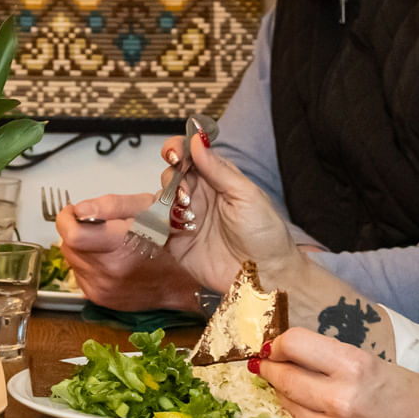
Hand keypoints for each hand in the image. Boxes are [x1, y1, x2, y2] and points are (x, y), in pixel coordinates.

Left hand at [54, 194, 201, 311]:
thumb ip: (110, 205)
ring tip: (104, 242)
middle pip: (68, 245)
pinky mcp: (100, 298)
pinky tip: (108, 259)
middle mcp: (108, 273)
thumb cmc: (170, 242)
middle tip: (95, 224)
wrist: (183, 282)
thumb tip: (80, 210)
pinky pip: (79, 275)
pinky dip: (87, 264)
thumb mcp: (146, 209)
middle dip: (76, 230)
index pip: (73, 234)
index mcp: (120, 247)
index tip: (73, 211)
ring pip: (72, 260)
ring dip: (81, 248)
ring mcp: (102, 289)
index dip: (68, 218)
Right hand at [167, 132, 295, 294]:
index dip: (178, 150)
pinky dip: (152, 225)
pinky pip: (155, 230)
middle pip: (172, 176)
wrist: (265, 276)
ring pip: (161, 201)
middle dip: (173, 180)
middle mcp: (200, 198)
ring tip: (183, 216)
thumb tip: (197, 140)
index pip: (191, 156)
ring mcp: (187, 221)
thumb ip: (218, 169)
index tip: (173, 153)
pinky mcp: (177, 244)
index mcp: (217, 180)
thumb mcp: (246, 195)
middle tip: (186, 194)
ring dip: (164, 203)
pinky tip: (164, 227)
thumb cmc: (265, 235)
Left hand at [254, 328, 418, 417]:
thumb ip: (333, 360)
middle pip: (283, 377)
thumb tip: (290, 354)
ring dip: (289, 395)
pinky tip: (323, 414)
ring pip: (289, 406)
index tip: (276, 345)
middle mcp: (340, 401)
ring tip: (300, 387)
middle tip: (269, 362)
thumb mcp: (378, 364)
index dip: (280, 342)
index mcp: (356, 368)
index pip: (294, 344)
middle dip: (273, 368)